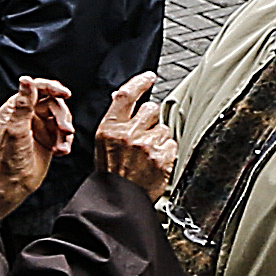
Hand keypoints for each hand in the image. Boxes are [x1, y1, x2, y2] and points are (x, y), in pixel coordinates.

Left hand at [0, 77, 71, 217]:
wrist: (15, 183)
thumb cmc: (10, 158)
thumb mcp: (17, 127)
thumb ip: (24, 103)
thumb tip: (26, 80)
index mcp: (16, 108)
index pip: (37, 89)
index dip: (53, 88)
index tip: (66, 94)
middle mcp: (28, 115)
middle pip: (54, 104)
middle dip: (62, 117)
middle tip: (65, 130)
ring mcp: (40, 127)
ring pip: (62, 119)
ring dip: (65, 133)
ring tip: (61, 145)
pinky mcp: (49, 138)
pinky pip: (64, 134)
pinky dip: (66, 142)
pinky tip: (61, 151)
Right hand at [93, 74, 175, 198]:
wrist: (118, 198)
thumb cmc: (111, 171)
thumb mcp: (103, 141)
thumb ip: (115, 119)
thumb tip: (120, 96)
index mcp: (110, 128)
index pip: (126, 95)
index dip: (139, 82)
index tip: (149, 77)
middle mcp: (129, 134)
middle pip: (151, 109)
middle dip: (151, 118)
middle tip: (143, 134)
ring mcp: (147, 146)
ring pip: (164, 128)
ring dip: (159, 137)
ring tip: (147, 153)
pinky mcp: (163, 157)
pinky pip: (171, 144)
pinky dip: (166, 151)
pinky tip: (154, 161)